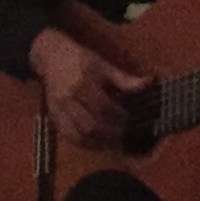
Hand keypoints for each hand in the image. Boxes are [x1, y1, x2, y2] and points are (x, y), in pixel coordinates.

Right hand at [29, 26, 146, 152]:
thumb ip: (124, 78)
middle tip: (124, 135)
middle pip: (91, 125)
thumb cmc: (79, 59)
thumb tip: (149, 82)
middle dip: (110, 133)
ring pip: (80, 134)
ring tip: (113, 143)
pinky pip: (69, 136)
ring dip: (98, 143)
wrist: (51, 56)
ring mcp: (59, 110)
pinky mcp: (53, 116)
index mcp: (83, 83)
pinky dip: (84, 144)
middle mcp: (69, 99)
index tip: (129, 119)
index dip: (118, 117)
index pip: (103, 107)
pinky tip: (96, 144)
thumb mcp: (103, 64)